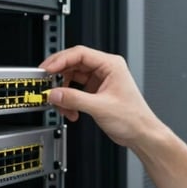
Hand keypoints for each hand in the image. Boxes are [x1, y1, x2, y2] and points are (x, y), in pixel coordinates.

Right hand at [40, 45, 160, 147]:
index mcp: (111, 65)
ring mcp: (99, 81)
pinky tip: (70, 111)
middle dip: (58, 77)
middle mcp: (105, 70)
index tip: (47, 69)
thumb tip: (55, 93)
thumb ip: (74, 99)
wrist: (141, 134)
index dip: (61, 60)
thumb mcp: (100, 107)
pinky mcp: (95, 92)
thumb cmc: (133, 118)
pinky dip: (69, 101)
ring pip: (72, 79)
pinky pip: (75, 91)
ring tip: (61, 105)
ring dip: (63, 92)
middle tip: (46, 86)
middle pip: (73, 65)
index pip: (80, 54)